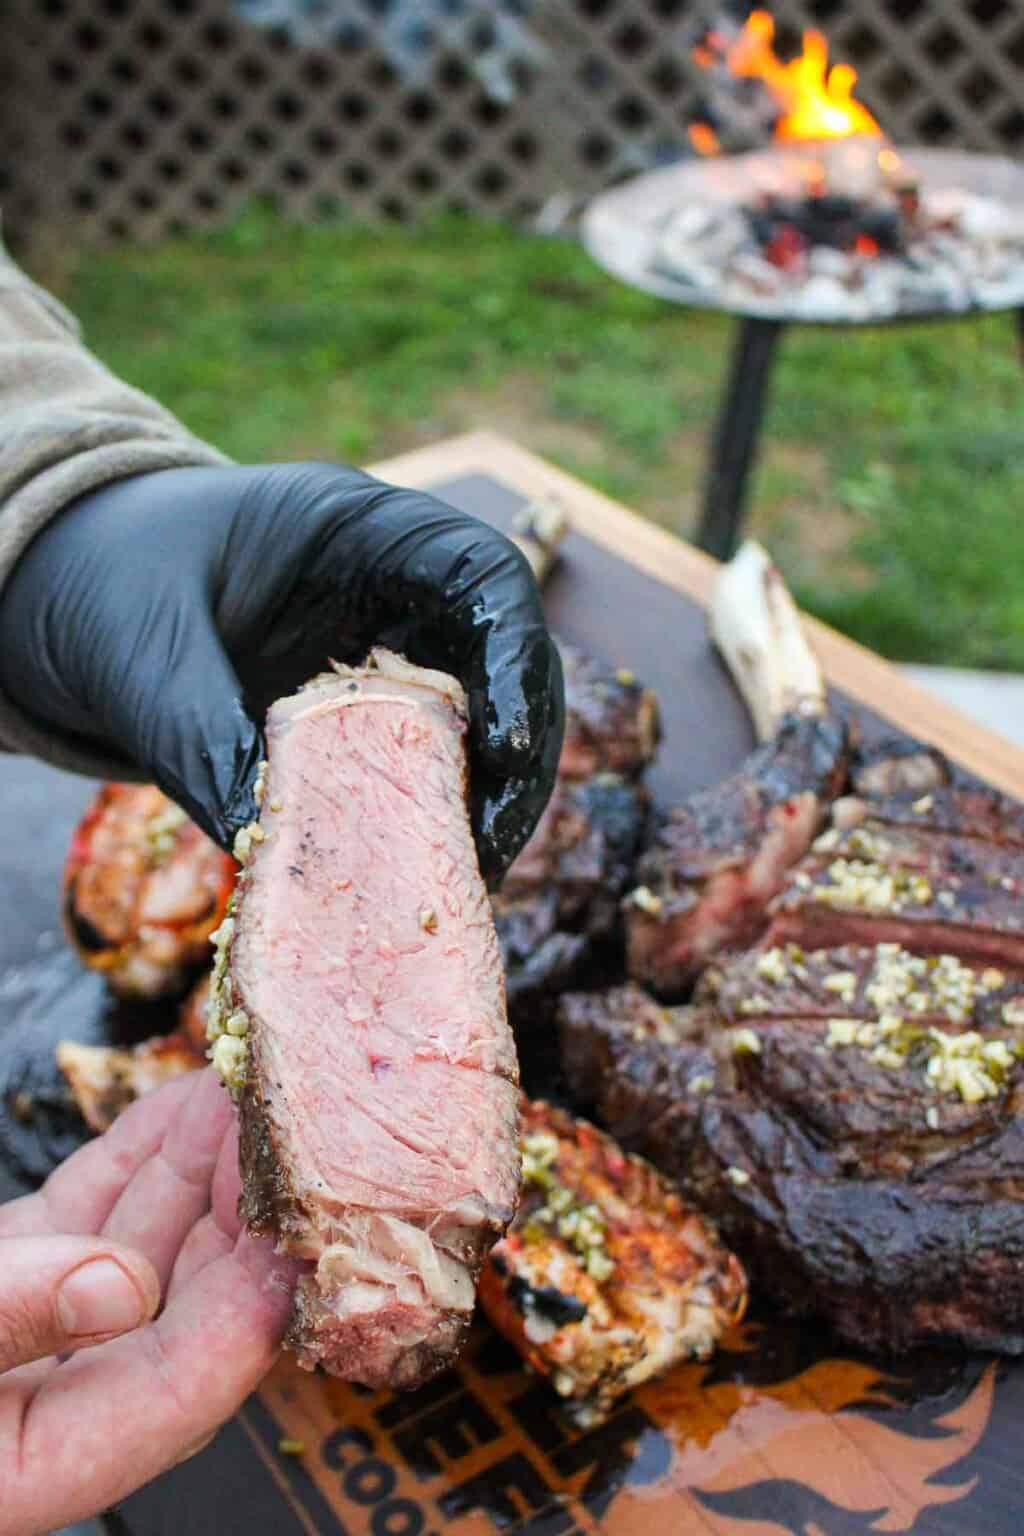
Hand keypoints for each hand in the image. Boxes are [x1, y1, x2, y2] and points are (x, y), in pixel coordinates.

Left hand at [0, 463, 563, 884]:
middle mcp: (386, 583)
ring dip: (480, 794)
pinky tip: (413, 866)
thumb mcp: (141, 652)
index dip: (517, 652)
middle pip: (500, 657)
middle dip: (512, 753)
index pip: (478, 571)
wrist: (55, 589)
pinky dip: (425, 811)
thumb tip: (265, 841)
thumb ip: (200, 737)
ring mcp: (377, 644)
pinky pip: (416, 757)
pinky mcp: (355, 706)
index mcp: (351, 525)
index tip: (508, 747)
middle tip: (490, 844)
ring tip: (461, 873)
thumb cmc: (98, 581)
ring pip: (473, 715)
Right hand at [0, 1069, 299, 1535]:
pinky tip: (176, 1112)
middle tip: (284, 1132)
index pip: (172, 1394)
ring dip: (195, 1174)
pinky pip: (86, 1223)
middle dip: (236, 1219)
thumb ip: (4, 1318)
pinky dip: (132, 1165)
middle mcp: (44, 1408)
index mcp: (29, 1468)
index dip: (243, 1310)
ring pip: (138, 1252)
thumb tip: (119, 1290)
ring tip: (245, 1100)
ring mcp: (25, 1340)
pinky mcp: (1, 1285)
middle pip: (176, 1313)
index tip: (293, 1227)